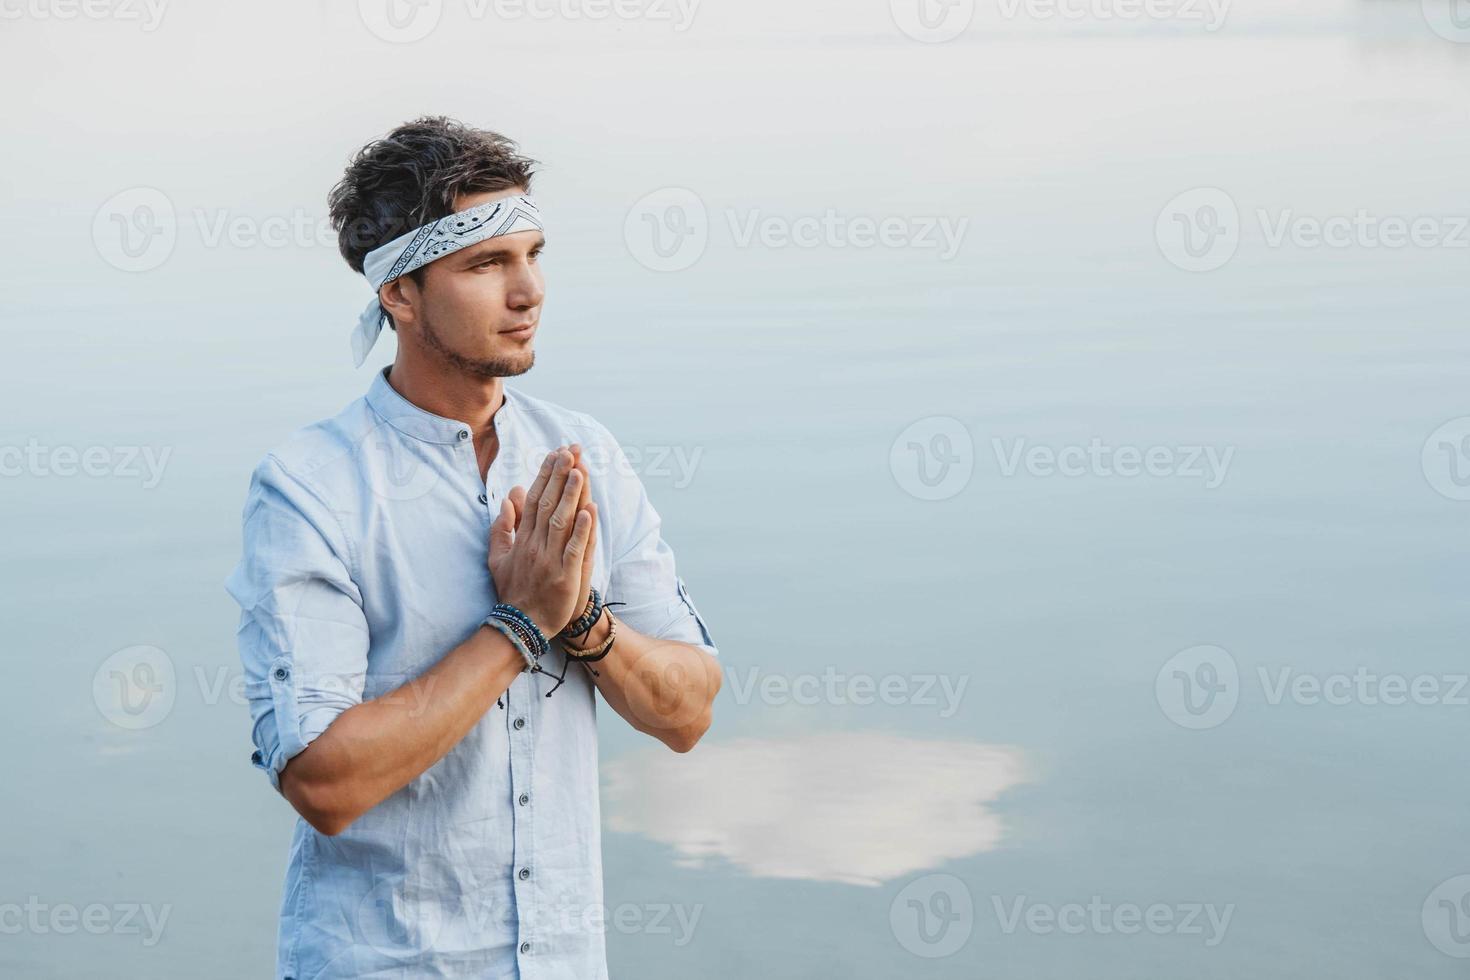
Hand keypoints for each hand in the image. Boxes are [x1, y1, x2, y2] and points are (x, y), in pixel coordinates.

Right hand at [487, 447, 594, 637]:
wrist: (520, 625)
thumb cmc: (513, 591)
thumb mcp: (497, 558)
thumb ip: (502, 528)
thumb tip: (508, 498)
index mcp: (522, 539)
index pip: (535, 499)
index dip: (546, 475)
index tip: (556, 454)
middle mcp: (535, 545)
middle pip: (549, 504)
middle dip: (560, 476)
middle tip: (571, 450)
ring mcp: (549, 560)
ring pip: (561, 522)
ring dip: (571, 495)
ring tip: (580, 471)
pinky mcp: (564, 577)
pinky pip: (573, 549)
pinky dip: (582, 530)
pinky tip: (590, 511)